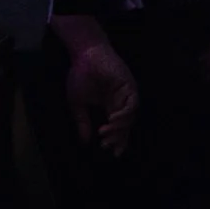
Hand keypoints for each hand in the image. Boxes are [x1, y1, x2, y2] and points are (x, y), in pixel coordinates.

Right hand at [65, 40, 139, 157]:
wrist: (84, 55)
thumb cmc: (80, 75)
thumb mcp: (77, 103)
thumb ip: (82, 122)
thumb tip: (85, 143)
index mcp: (111, 106)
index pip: (119, 128)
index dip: (118, 140)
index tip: (113, 153)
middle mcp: (121, 102)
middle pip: (126, 125)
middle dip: (119, 137)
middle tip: (109, 147)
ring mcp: (126, 94)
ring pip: (130, 117)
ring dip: (120, 127)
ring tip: (106, 134)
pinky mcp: (129, 85)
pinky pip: (132, 104)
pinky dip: (124, 114)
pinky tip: (113, 120)